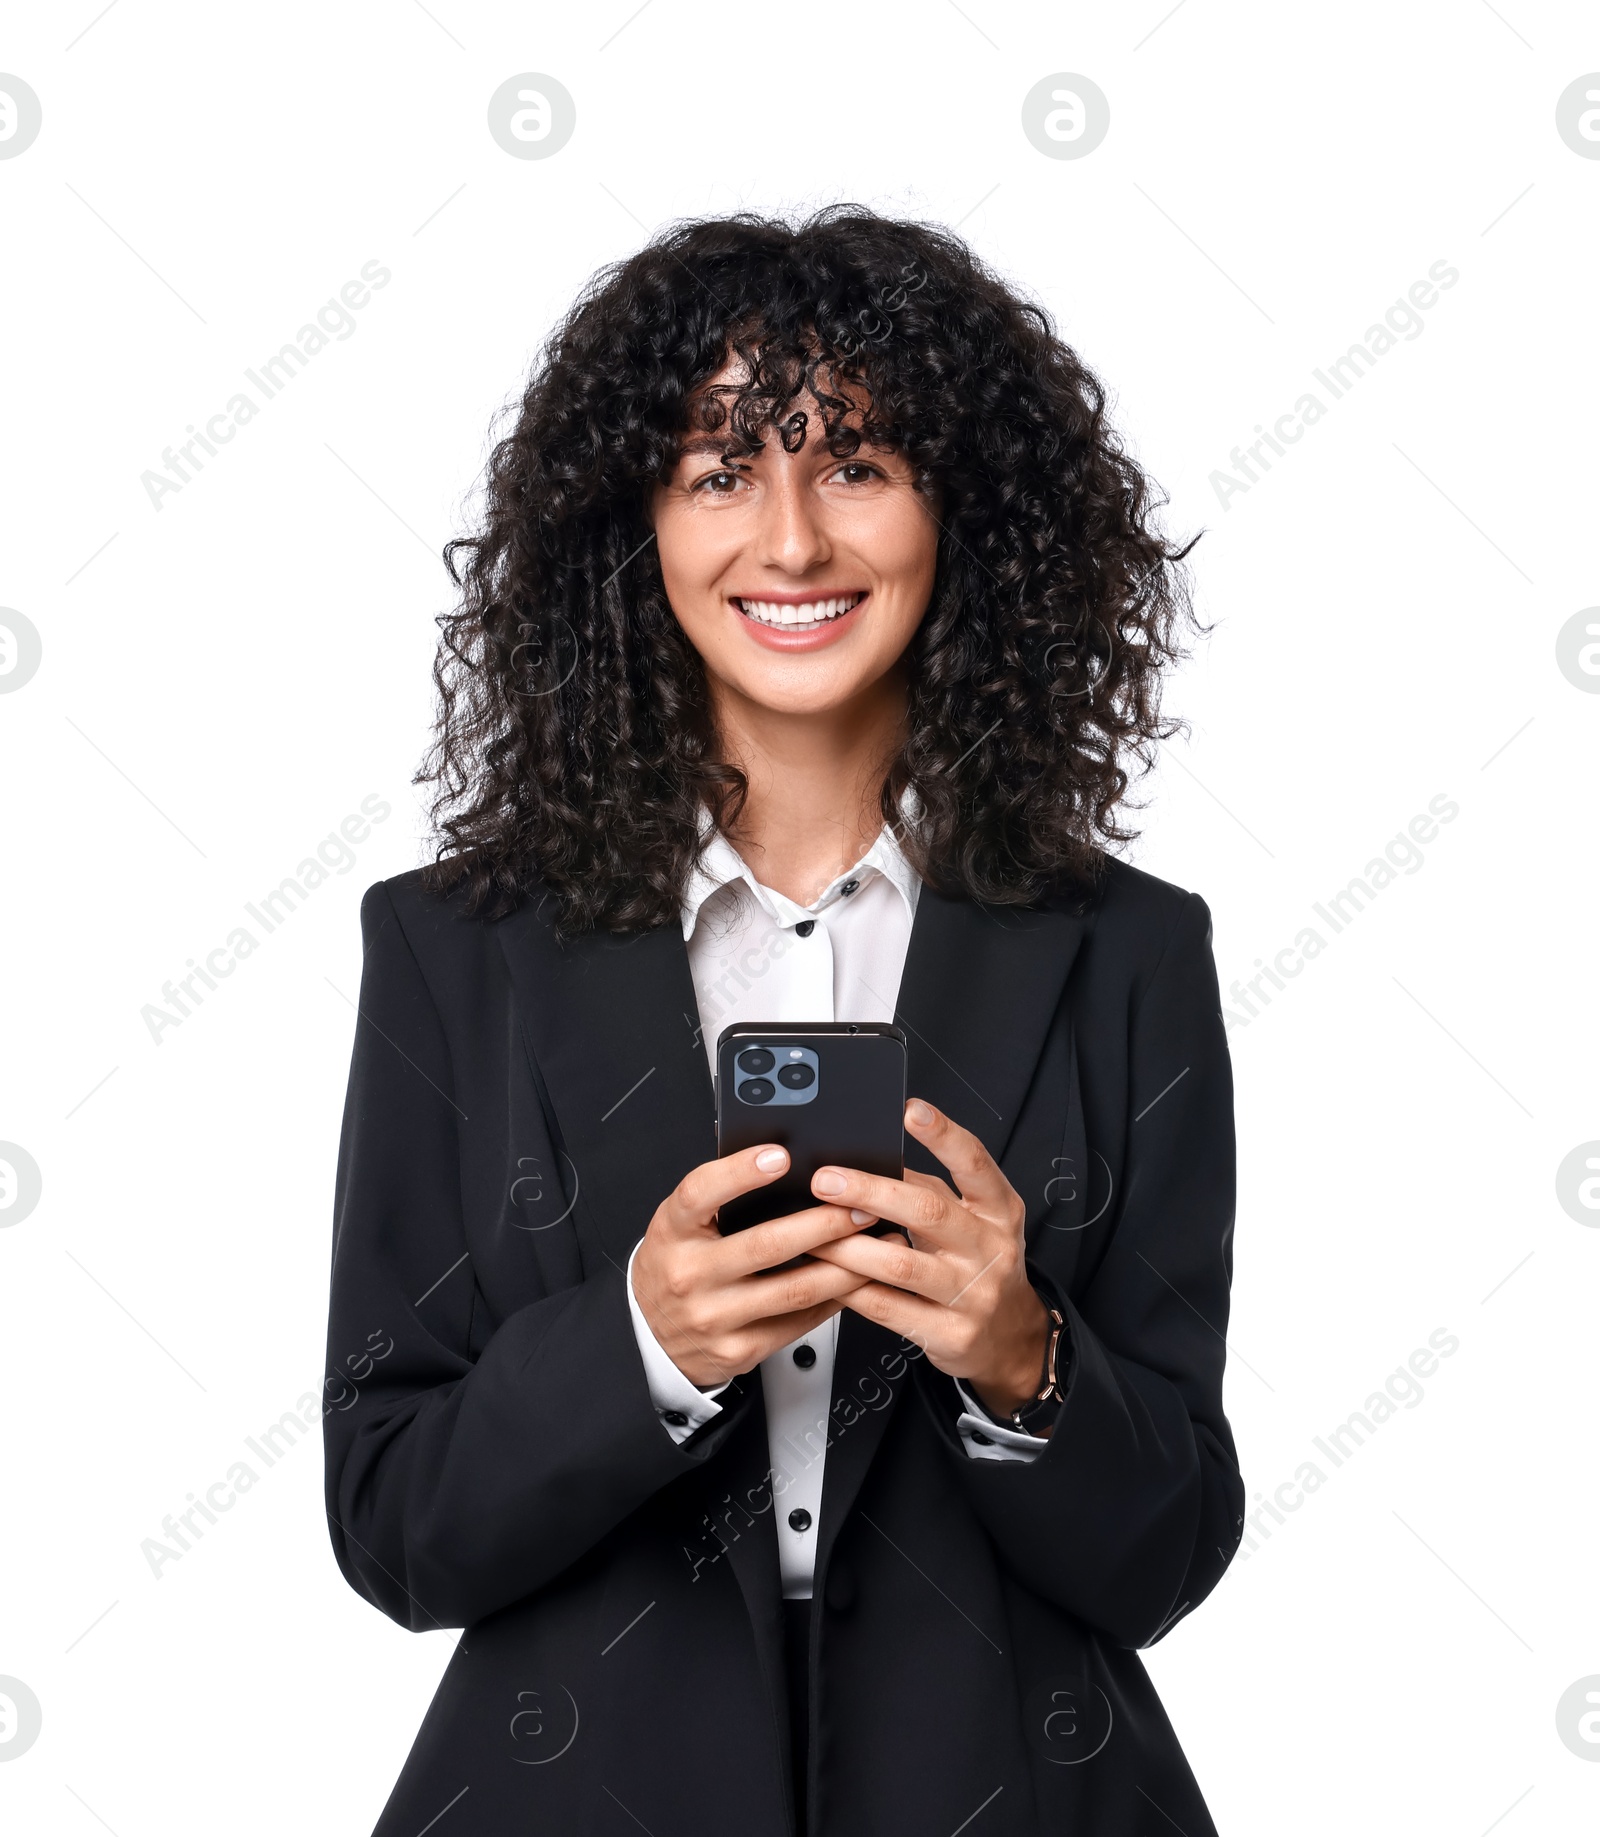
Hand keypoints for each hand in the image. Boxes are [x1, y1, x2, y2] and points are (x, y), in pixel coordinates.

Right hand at [631, 1144, 872, 1389]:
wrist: (652, 1336)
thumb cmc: (677, 1264)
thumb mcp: (681, 1223)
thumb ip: (720, 1197)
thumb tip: (784, 1163)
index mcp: (673, 1231)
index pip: (700, 1194)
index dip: (740, 1172)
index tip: (781, 1155)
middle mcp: (690, 1274)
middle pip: (766, 1245)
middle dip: (824, 1224)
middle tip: (861, 1206)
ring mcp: (714, 1316)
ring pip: (793, 1290)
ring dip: (843, 1266)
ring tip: (874, 1244)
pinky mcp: (738, 1349)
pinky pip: (797, 1323)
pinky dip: (832, 1300)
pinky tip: (854, 1281)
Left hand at [805, 1099, 1052, 1421]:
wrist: (1010, 1335)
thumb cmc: (979, 1262)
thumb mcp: (972, 1220)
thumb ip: (930, 1191)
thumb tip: (868, 1160)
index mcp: (998, 1210)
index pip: (974, 1163)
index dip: (944, 1135)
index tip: (911, 1111)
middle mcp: (989, 1248)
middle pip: (928, 1211)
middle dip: (871, 1192)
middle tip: (827, 1180)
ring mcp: (971, 1293)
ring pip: (901, 1265)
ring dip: (849, 1247)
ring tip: (813, 1233)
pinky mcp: (949, 1333)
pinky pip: (889, 1309)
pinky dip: (853, 1290)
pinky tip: (829, 1276)